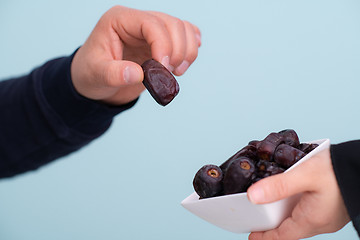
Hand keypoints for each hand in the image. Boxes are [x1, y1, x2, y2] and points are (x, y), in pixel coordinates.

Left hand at [71, 6, 200, 104]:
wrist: (96, 81)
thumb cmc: (91, 74)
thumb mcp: (95, 75)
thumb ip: (114, 74)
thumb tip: (137, 74)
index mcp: (119, 20)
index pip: (151, 23)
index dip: (163, 44)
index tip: (163, 68)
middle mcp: (138, 21)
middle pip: (172, 24)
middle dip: (177, 50)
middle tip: (169, 74)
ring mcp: (151, 31)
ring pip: (183, 29)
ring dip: (187, 51)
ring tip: (176, 72)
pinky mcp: (161, 42)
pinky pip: (185, 36)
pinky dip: (191, 47)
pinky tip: (186, 62)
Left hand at [247, 148, 349, 239]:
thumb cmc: (339, 169)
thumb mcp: (304, 174)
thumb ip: (278, 186)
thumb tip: (253, 196)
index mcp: (312, 219)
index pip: (282, 236)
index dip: (265, 237)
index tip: (252, 236)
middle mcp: (321, 222)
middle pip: (290, 230)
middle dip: (272, 226)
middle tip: (257, 219)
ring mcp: (328, 217)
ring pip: (300, 220)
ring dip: (284, 216)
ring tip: (270, 207)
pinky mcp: (333, 208)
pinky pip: (309, 212)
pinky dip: (296, 208)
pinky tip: (292, 196)